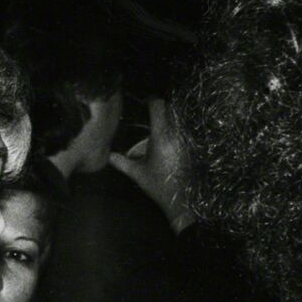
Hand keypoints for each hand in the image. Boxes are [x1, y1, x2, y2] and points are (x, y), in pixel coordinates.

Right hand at [108, 97, 193, 231]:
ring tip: (159, 127)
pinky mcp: (193, 146)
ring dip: (169, 121)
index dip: (151, 100)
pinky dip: (177, 131)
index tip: (145, 101)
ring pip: (178, 120)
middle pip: (170, 110)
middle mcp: (175, 134)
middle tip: (150, 115)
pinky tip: (170, 140)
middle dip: (160, 111)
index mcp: (160, 136)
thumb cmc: (159, 186)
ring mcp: (186, 139)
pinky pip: (184, 131)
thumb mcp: (138, 174)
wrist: (182, 201)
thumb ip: (122, 162)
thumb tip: (108, 156)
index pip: (158, 107)